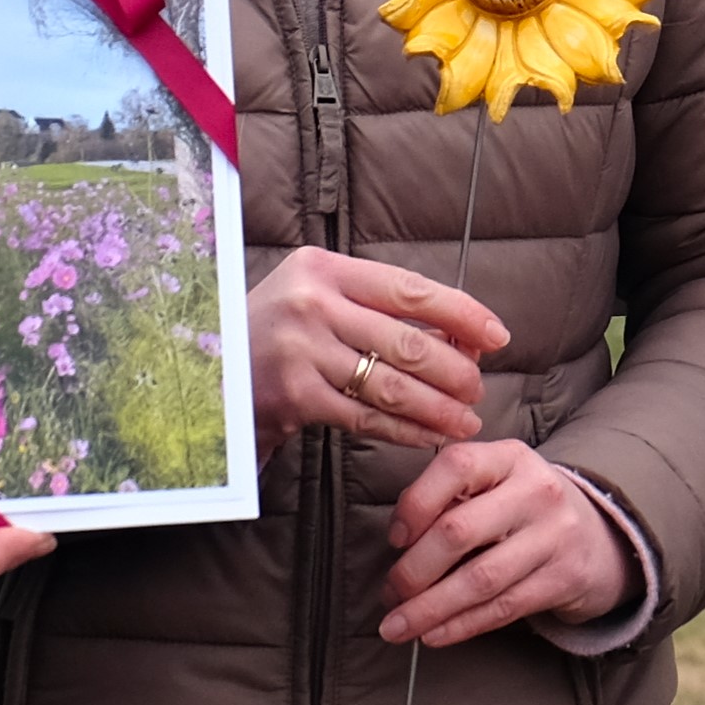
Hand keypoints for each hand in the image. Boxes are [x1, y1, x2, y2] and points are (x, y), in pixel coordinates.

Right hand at [248, 247, 499, 450]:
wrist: (208, 372)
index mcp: (323, 269)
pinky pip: (368, 417)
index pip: (409, 289)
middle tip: (479, 386)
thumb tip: (460, 335)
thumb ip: (376, 306)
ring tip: (466, 418)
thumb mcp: (316, 297)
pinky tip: (431, 436)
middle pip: (406, 341)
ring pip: (392, 384)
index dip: (462, 313)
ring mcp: (301, 352)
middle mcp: (311, 304)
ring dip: (438, 407)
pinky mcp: (295, 397)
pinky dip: (407, 430)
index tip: (497, 334)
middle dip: (455, 370)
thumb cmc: (276, 333)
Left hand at [380, 440, 628, 646]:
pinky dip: (461, 625)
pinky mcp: (564, 578)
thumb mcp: (496, 482)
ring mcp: (554, 536)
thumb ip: (452, 499)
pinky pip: (503, 608)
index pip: (456, 466)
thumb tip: (400, 544)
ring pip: (479, 580)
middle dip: (413, 570)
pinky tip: (433, 635)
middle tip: (389, 593)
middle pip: (459, 531)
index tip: (394, 539)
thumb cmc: (523, 508)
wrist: (598, 535)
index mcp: (509, 457)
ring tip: (398, 626)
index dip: (416, 503)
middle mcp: (536, 491)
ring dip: (430, 608)